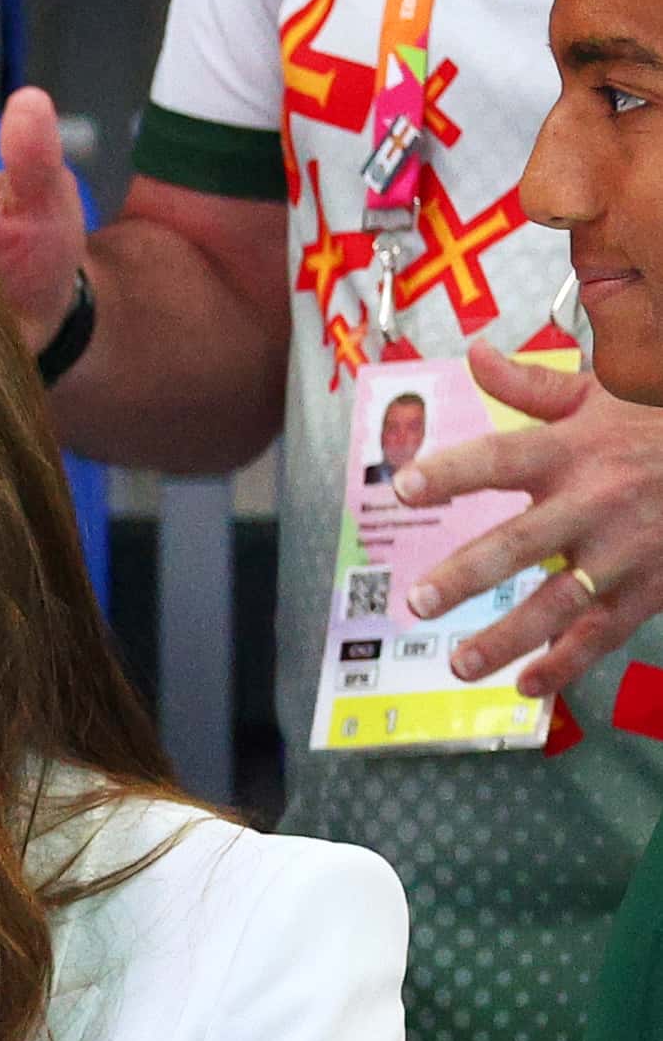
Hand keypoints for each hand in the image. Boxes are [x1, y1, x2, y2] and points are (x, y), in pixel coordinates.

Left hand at [396, 344, 662, 699]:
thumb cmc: (659, 422)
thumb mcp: (604, 393)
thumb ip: (532, 384)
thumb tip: (474, 355)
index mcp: (573, 449)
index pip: (501, 457)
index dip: (451, 471)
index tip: (404, 487)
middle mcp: (594, 501)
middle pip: (521, 542)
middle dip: (468, 574)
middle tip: (419, 600)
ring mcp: (623, 550)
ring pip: (560, 601)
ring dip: (508, 636)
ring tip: (459, 663)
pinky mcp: (648, 588)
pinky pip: (603, 633)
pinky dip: (566, 662)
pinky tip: (526, 685)